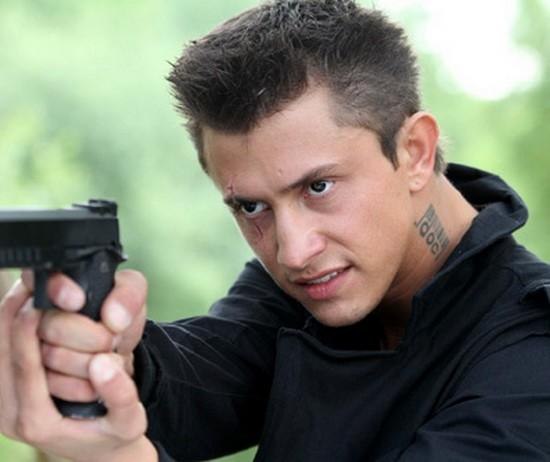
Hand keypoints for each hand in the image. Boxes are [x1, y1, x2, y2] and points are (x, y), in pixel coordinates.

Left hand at [0, 280, 156, 461]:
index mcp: (38, 421)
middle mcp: (9, 416)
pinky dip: (8, 327)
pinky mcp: (1, 397)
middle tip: (35, 288)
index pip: (22, 365)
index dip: (26, 329)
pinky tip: (26, 307)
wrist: (100, 452)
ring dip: (7, 319)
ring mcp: (0, 407)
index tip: (39, 299)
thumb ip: (120, 392)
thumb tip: (100, 362)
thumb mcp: (129, 420)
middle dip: (13, 316)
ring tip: (28, 293)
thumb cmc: (115, 432)